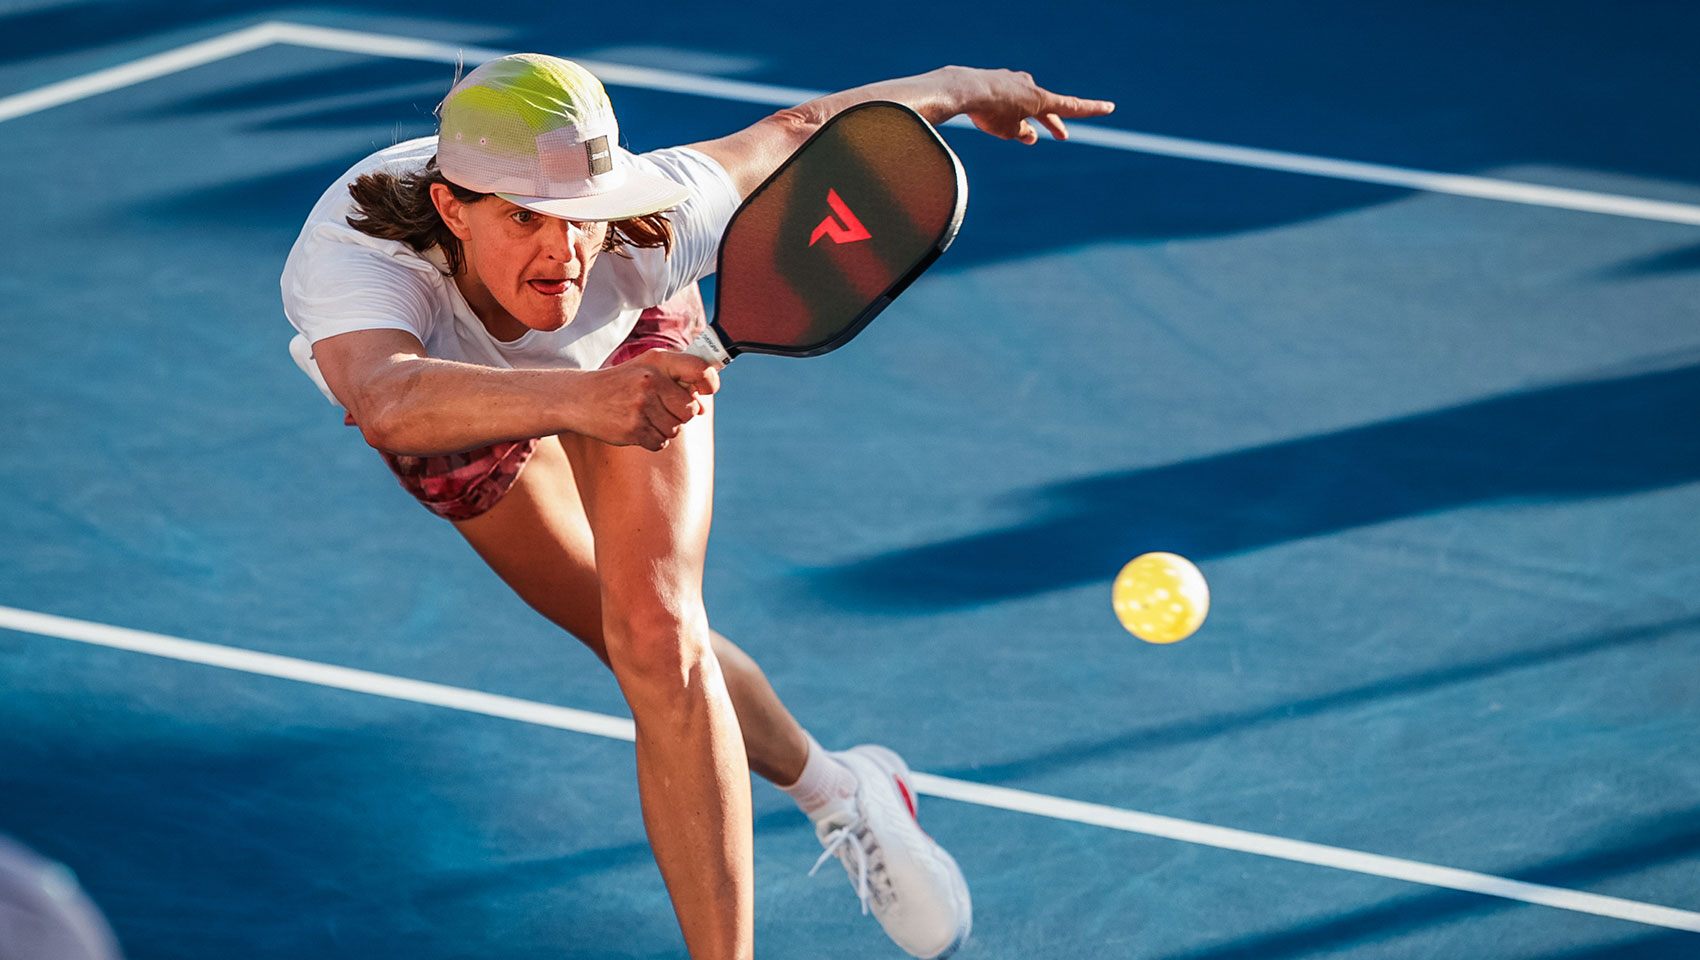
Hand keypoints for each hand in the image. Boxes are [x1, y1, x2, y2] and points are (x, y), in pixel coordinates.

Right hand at [571, 350, 720, 450]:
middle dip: (680, 414)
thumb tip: (702, 409)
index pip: (699, 369)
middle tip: (659, 408)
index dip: (710, 382)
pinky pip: (661, 443)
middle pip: (689, 410)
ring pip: (676, 430)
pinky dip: (652, 440)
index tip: (706, 390)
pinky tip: (636, 426)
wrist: (579, 398)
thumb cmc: (621, 384)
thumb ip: (678, 383)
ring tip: (643, 416)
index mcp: (657, 361)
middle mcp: (650, 381)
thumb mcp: (647, 370)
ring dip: (664, 429)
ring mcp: (641, 405)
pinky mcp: (633, 428)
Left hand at [945, 66, 1115, 144]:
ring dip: (1026, 118)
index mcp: (1040, 100)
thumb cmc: (989, 112)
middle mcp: (1030, 87)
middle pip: (1047, 108)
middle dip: (1052, 123)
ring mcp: (1013, 81)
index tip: (1109, 107)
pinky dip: (1007, 110)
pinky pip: (1007, 98)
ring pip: (1025, 103)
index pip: (1072, 107)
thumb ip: (1022, 133)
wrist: (963, 90)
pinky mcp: (996, 80)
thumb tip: (1030, 135)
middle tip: (1061, 136)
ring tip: (1022, 133)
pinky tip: (994, 116)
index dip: (1091, 109)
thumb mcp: (1008, 131)